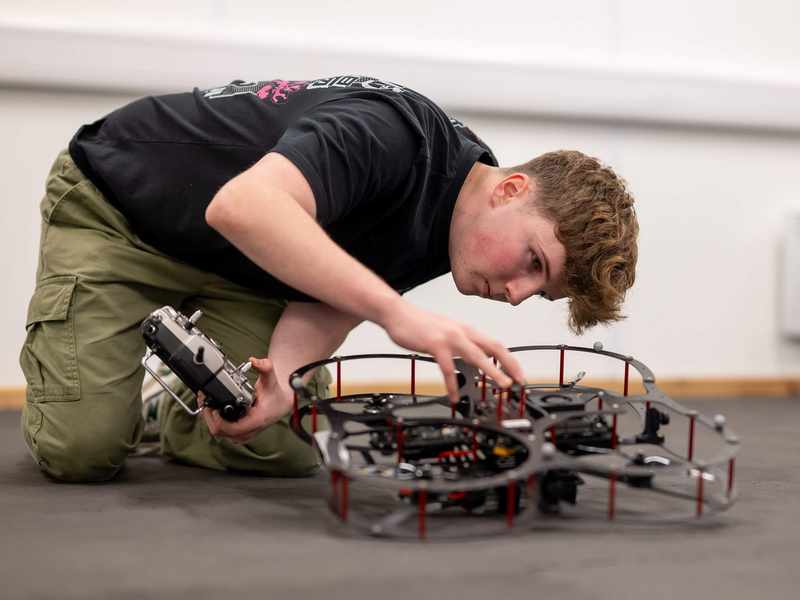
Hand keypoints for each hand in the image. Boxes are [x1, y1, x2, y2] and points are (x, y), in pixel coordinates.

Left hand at [199, 357, 290, 443]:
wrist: (281, 404)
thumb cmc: (276, 395)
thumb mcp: (271, 379)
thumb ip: (265, 367)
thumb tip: (254, 361)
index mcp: (256, 420)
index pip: (230, 428)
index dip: (217, 420)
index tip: (212, 407)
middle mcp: (249, 431)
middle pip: (220, 432)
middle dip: (209, 417)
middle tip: (205, 401)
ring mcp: (244, 434)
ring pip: (220, 434)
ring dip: (211, 420)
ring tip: (207, 404)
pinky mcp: (240, 434)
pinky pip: (223, 433)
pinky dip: (216, 423)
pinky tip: (213, 411)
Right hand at [381, 300, 524, 405]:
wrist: (397, 313)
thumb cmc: (420, 324)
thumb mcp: (446, 333)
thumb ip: (460, 345)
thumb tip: (472, 360)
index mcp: (466, 329)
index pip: (495, 344)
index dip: (510, 359)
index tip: (519, 373)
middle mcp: (462, 331)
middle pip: (494, 347)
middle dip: (510, 364)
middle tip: (519, 381)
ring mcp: (450, 337)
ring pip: (477, 356)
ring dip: (493, 371)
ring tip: (502, 385)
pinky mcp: (435, 344)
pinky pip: (448, 367)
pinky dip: (453, 383)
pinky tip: (454, 395)